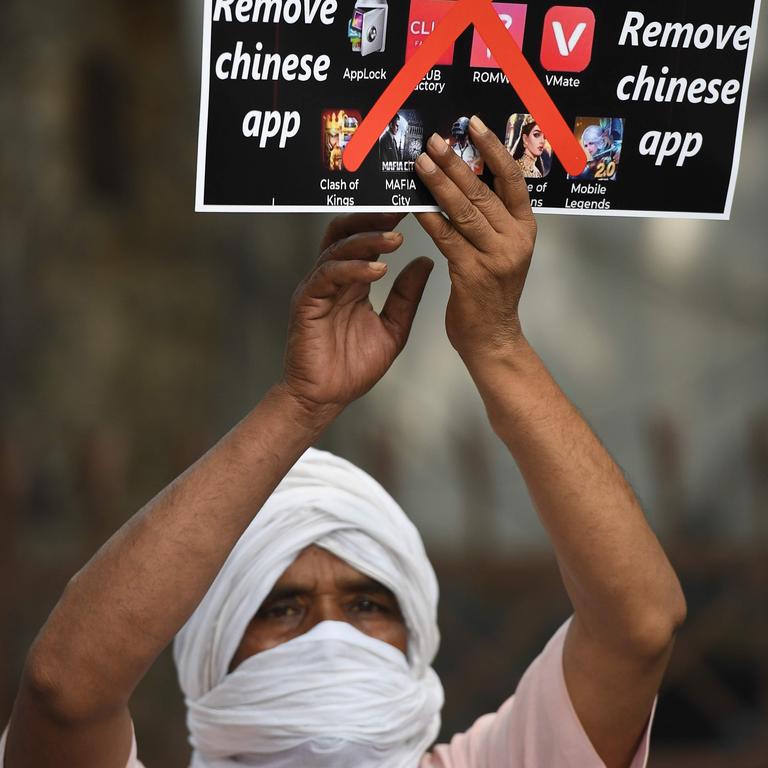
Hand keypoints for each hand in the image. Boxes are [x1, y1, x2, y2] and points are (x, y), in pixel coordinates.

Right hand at [282, 213, 432, 414]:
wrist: (325, 399)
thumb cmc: (353, 367)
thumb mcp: (393, 328)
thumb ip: (407, 295)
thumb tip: (425, 261)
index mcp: (353, 282)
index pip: (366, 239)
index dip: (386, 221)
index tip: (413, 208)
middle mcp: (333, 279)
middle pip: (347, 231)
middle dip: (373, 217)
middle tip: (401, 209)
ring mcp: (317, 288)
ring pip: (338, 249)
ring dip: (367, 240)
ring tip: (396, 238)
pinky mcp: (307, 302)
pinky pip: (328, 275)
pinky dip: (353, 268)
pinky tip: (377, 269)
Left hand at [414, 116, 536, 372]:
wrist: (493, 339)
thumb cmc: (491, 294)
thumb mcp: (501, 251)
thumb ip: (490, 220)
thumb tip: (464, 180)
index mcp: (524, 229)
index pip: (513, 179)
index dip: (493, 149)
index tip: (474, 124)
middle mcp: (515, 239)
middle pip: (484, 190)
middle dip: (456, 161)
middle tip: (433, 140)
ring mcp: (496, 256)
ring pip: (465, 210)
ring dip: (439, 183)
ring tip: (420, 162)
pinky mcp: (473, 274)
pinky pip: (448, 237)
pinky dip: (430, 218)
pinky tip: (415, 203)